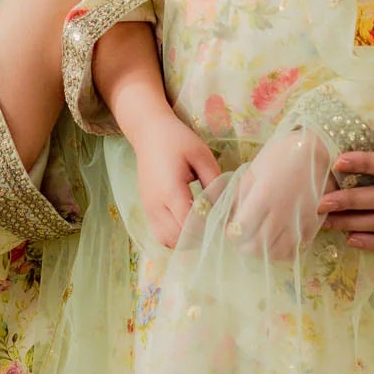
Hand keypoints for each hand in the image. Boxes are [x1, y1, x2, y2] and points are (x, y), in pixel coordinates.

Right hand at [128, 101, 219, 250]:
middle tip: (215, 227)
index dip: (207, 229)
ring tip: (202, 227)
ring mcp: (149, 209)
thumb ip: (214, 181)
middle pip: (178, 238)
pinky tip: (189, 224)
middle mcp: (156, 204)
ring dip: (186, 240)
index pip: (190, 225)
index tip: (223, 222)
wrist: (148, 132)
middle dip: (199, 237)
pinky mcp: (147, 210)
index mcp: (170, 190)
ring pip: (167, 241)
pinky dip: (175, 237)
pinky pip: (160, 235)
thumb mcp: (202, 155)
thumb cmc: (177, 140)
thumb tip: (227, 205)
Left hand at [225, 124, 330, 261]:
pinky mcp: (313, 226)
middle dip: (244, 246)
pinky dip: (283, 251)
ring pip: (276, 253)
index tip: (231, 229)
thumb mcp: (253, 170)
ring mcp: (299, 223)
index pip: (241, 231)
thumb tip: (232, 217)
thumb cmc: (281, 154)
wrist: (318, 150)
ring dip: (263, 251)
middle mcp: (281, 215)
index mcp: (263, 198)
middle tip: (242, 237)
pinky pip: (296, 249)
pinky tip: (278, 240)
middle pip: (256, 247)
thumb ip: (241, 197)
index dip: (232, 234)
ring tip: (259, 241)